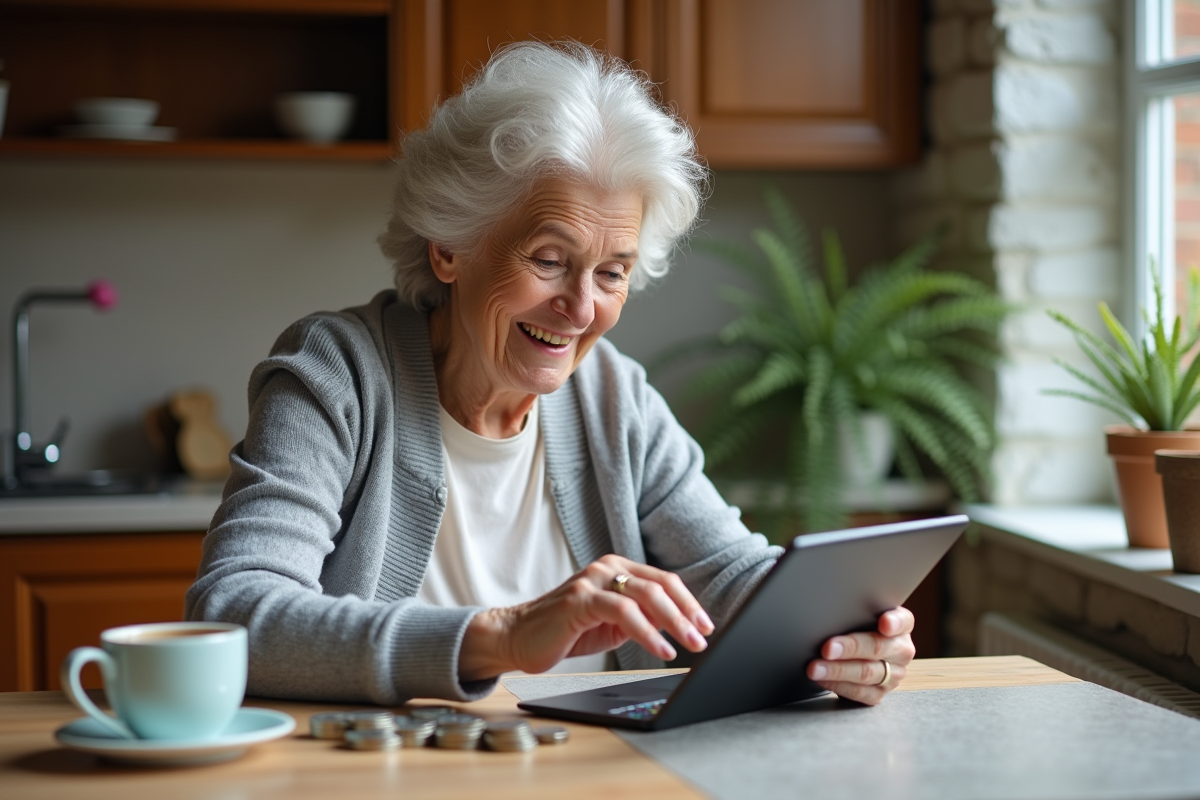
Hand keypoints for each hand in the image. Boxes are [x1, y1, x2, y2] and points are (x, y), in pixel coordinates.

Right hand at [458, 554, 714, 680]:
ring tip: (688, 646)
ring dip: (673, 623)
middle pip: (660, 585)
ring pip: (645, 595)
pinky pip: (622, 612)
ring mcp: (591, 580)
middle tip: (703, 638)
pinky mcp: (578, 599)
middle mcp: (606, 568)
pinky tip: (661, 649)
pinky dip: (647, 632)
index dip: (689, 603)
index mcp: (617, 569)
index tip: (706, 626)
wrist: (517, 637)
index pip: (663, 581)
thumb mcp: (612, 624)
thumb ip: (641, 618)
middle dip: (687, 613)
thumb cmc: (565, 631)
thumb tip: (680, 626)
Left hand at [805, 606, 915, 704]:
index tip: (884, 623)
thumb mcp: (859, 614)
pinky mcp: (880, 693)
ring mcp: (894, 674)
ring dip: (837, 670)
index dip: (894, 622)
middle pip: (877, 647)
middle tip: (827, 648)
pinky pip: (860, 693)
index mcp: (901, 625)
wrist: (855, 654)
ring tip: (816, 667)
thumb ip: (854, 612)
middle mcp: (901, 650)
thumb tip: (826, 609)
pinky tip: (822, 679)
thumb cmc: (856, 627)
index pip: (903, 620)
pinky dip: (838, 685)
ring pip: (866, 673)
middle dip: (850, 648)